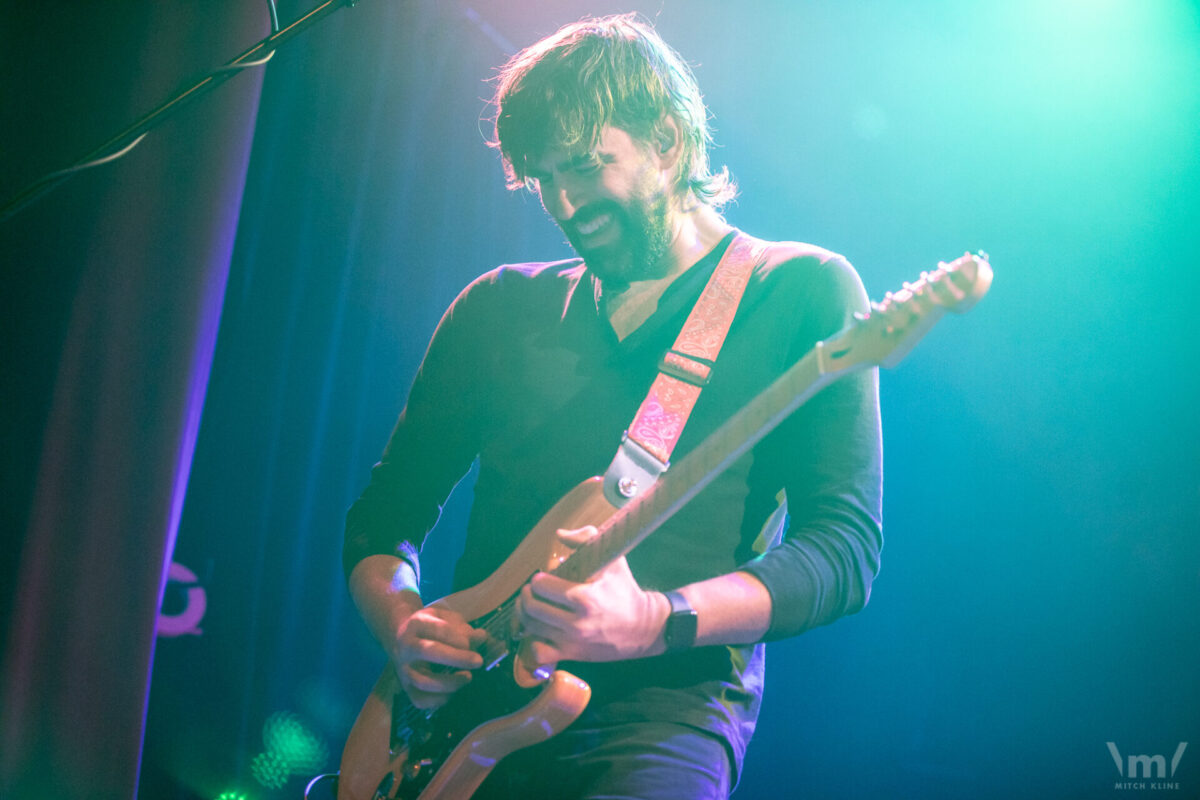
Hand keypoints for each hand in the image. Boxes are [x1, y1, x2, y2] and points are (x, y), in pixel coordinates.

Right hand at [391, 604, 486, 708]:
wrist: (400, 635)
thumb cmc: (430, 626)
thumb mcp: (445, 617)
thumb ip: (463, 626)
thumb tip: (481, 637)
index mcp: (417, 623)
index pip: (437, 629)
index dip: (457, 637)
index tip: (472, 643)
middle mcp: (407, 646)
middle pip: (429, 652)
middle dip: (456, 658)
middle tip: (478, 661)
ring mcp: (404, 668)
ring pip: (424, 681)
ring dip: (450, 683)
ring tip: (468, 677)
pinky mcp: (406, 687)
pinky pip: (420, 700)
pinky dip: (438, 701)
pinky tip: (453, 693)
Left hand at [516, 526, 669, 666]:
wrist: (643, 628)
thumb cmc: (625, 590)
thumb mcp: (613, 559)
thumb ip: (586, 538)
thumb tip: (560, 535)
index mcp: (585, 596)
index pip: (541, 585)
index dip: (539, 578)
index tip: (544, 577)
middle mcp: (577, 622)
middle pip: (532, 606)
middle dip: (527, 594)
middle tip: (533, 590)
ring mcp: (573, 641)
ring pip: (531, 627)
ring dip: (526, 614)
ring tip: (532, 606)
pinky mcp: (572, 655)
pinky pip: (538, 652)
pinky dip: (534, 641)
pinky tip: (541, 631)